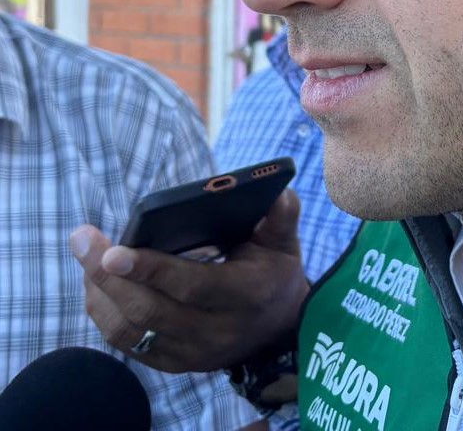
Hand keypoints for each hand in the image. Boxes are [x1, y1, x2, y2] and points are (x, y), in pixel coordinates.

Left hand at [70, 189, 309, 372]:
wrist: (277, 330)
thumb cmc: (275, 273)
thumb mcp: (285, 243)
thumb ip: (282, 217)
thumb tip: (278, 191)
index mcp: (246, 295)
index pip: (192, 286)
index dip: (151, 270)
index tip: (114, 251)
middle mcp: (217, 331)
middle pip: (149, 310)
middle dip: (107, 276)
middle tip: (82, 240)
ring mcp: (192, 353)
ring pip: (131, 330)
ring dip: (99, 293)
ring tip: (85, 256)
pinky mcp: (173, 364)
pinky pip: (127, 344)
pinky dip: (105, 313)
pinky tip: (95, 284)